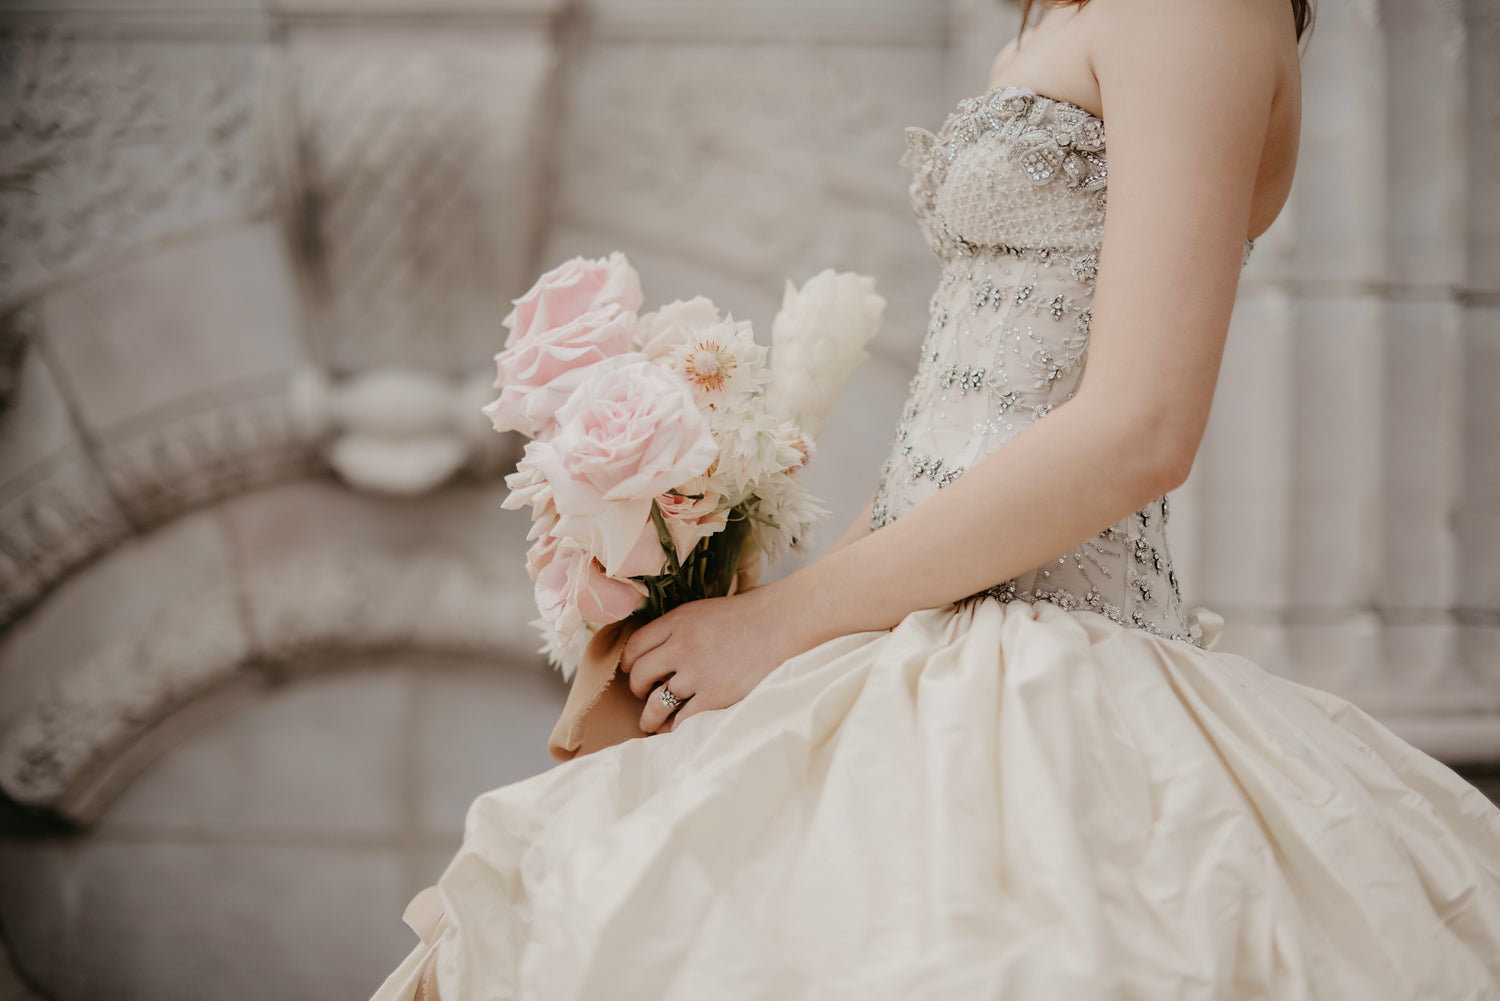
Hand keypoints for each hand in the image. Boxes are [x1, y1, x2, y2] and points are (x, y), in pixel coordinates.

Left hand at [620, 581, 813, 734]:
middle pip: (639, 675)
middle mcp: (680, 646)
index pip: (634, 646)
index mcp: (678, 621)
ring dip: (649, 717)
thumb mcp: (708, 610)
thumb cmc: (754, 615)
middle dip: (638, 689)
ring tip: (652, 723)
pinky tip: (676, 731)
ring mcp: (696, 673)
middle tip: (644, 696)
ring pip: (655, 704)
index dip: (629, 663)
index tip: (633, 671)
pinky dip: (674, 729)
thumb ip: (683, 627)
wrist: (785, 623)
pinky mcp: (714, 697)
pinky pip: (681, 721)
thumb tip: (665, 648)